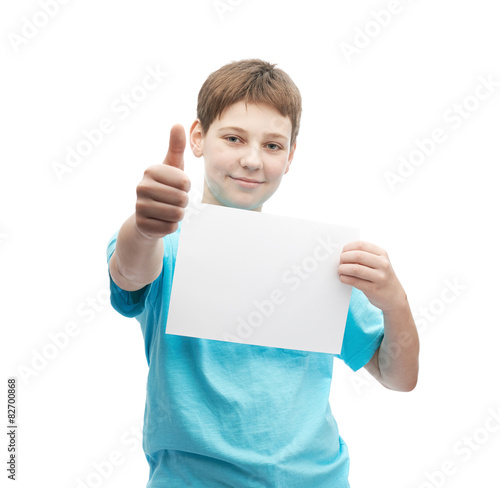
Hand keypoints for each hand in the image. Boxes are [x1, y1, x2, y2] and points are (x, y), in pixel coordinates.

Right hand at [135, 124, 190, 238]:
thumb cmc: (165, 187)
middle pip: (182, 199)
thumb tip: (178, 124)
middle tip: (173, 200)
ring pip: (177, 214)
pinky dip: (171, 226)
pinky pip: (170, 227)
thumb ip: (177, 146)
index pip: (185, 182)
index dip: (186, 187)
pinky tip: (162, 220)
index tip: (177, 186)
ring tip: (168, 209)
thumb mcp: (172, 166)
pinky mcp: (142, 225)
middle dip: (183, 201)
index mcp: (150, 171)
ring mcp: (140, 207)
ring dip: (178, 214)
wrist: (147, 214)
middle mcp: (141, 187)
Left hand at [338, 241, 406, 311]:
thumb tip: (343, 252)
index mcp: (382, 254)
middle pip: (358, 256)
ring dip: (343, 268)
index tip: (342, 252)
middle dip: (344, 257)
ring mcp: (380, 277)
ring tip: (340, 270)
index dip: (348, 247)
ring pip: (355, 269)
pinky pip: (355, 281)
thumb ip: (364, 256)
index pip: (361, 245)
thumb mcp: (378, 262)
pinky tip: (342, 278)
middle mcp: (383, 264)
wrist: (394, 296)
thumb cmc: (380, 276)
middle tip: (339, 261)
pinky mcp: (374, 289)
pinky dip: (345, 278)